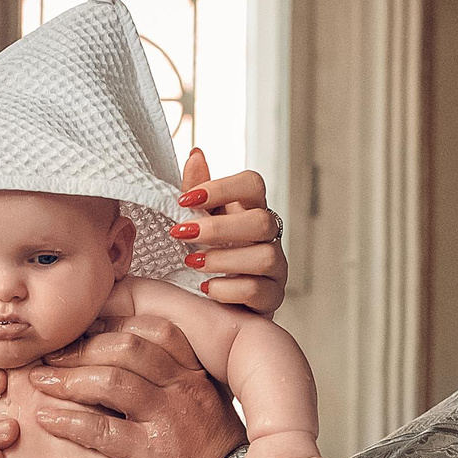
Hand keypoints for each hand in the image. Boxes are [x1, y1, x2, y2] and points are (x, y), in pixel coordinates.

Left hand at [25, 314, 245, 457]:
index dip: (114, 325)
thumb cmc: (208, 455)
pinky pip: (101, 430)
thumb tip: (123, 363)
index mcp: (194, 374)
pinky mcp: (151, 453)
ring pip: (110, 381)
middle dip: (81, 348)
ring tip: (40, 382)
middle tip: (50, 356)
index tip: (84, 331)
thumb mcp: (202, 406)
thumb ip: (170, 381)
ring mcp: (167, 418)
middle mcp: (182, 389)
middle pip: (125, 348)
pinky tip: (46, 420)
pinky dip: (68, 422)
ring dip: (67, 379)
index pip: (153, 331)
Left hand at [171, 147, 289, 313]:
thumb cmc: (210, 254)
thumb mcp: (199, 221)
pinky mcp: (272, 297)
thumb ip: (198, 191)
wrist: (216, 302)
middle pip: (261, 221)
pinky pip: (259, 292)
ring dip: (224, 259)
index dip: (222, 187)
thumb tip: (195, 154)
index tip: (184, 200)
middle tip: (182, 234)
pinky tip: (206, 288)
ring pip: (265, 257)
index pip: (252, 185)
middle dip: (219, 228)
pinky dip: (228, 289)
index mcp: (250, 210)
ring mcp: (275, 268)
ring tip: (192, 263)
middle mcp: (268, 236)